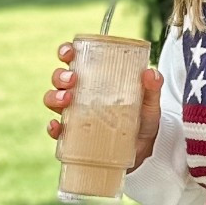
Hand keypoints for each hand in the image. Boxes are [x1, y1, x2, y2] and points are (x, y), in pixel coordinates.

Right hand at [43, 42, 164, 170]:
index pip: (75, 60)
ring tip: (67, 99)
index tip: (69, 52)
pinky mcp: (74, 137)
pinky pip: (57, 131)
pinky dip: (54, 128)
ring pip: (53, 100)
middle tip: (72, 79)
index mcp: (96, 79)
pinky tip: (58, 127)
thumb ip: (152, 88)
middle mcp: (81, 95)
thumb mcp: (150, 103)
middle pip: (59, 79)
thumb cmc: (143, 121)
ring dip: (55, 97)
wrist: (144, 152)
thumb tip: (151, 73)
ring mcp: (75, 116)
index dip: (66, 52)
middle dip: (60, 76)